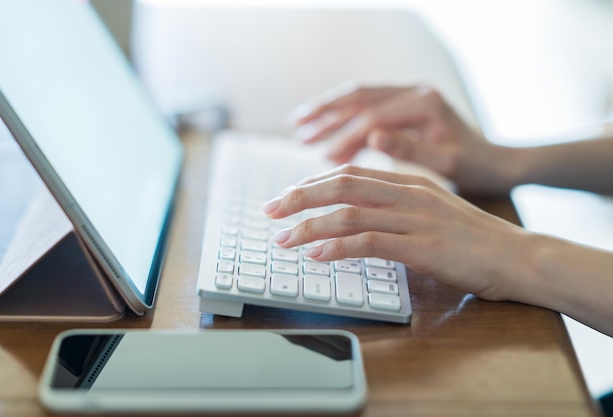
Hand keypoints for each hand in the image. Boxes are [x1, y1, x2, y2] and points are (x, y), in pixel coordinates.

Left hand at [262, 165, 527, 301]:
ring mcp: (414, 217)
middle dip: (299, 197)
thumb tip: (357, 221)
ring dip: (309, 225)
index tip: (287, 196)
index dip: (312, 183)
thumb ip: (395, 210)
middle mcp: (408, 193)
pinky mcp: (421, 246)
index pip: (349, 174)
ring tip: (283, 239)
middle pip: (341, 184)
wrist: (518, 257)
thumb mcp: (430, 213)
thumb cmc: (473, 240)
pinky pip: (368, 242)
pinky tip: (316, 255)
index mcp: (408, 181)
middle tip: (270, 210)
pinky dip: (336, 248)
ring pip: (348, 213)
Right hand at [292, 84, 517, 193]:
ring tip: (303, 131)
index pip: (374, 116)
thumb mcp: (450, 164)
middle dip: (327, 112)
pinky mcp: (406, 109)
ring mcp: (410, 97)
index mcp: (426, 104)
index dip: (344, 135)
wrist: (499, 163)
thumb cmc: (478, 167)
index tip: (320, 155)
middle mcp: (416, 92)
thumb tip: (371, 136)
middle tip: (298, 129)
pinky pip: (369, 111)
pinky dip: (347, 124)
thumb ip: (410, 149)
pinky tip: (331, 141)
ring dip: (332, 114)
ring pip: (361, 100)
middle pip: (361, 97)